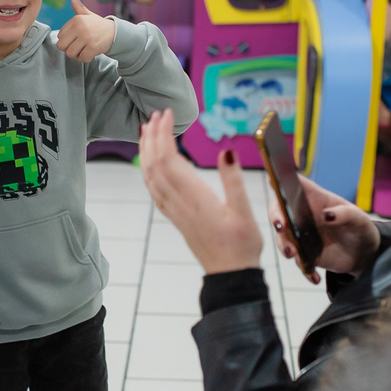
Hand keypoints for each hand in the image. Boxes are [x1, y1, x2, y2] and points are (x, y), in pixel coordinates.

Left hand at [56, 0, 115, 62]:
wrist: (116, 32)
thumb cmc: (99, 25)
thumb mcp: (88, 15)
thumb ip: (78, 7)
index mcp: (76, 20)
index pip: (60, 36)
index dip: (66, 41)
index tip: (74, 39)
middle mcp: (80, 27)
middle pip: (62, 46)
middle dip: (68, 49)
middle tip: (77, 47)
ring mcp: (87, 37)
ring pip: (70, 53)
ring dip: (77, 55)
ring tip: (84, 50)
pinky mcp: (93, 47)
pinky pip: (82, 58)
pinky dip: (85, 58)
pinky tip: (90, 53)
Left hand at [139, 109, 263, 273]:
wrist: (229, 275)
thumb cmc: (241, 245)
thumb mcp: (245, 211)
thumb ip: (234, 180)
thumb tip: (226, 151)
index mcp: (195, 198)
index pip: (169, 159)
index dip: (164, 135)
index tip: (166, 115)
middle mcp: (179, 203)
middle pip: (155, 165)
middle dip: (151, 137)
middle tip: (155, 115)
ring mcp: (174, 211)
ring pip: (151, 177)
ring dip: (146, 152)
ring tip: (147, 132)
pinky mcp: (175, 217)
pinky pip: (154, 190)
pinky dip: (148, 171)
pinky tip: (151, 163)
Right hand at [268, 176, 380, 281]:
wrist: (363, 254)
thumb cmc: (360, 228)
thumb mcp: (360, 219)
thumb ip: (346, 214)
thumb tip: (327, 215)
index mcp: (315, 200)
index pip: (295, 186)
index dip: (282, 180)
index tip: (271, 178)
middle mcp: (302, 215)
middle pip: (280, 212)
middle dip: (276, 218)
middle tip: (281, 226)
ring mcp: (301, 236)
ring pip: (283, 239)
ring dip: (284, 246)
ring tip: (293, 254)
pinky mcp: (304, 255)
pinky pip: (299, 263)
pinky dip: (305, 270)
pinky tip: (315, 278)